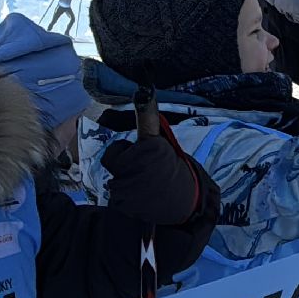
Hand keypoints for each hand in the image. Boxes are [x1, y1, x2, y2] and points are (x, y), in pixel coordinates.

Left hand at [100, 93, 210, 224]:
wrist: (185, 206)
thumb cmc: (175, 175)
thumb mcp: (168, 153)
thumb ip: (151, 141)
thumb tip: (138, 125)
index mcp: (156, 146)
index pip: (148, 123)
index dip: (146, 107)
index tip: (145, 91)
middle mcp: (143, 160)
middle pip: (114, 154)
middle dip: (124, 161)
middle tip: (145, 171)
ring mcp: (131, 181)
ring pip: (114, 175)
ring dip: (124, 180)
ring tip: (145, 188)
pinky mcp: (124, 199)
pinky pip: (116, 192)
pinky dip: (125, 197)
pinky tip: (141, 200)